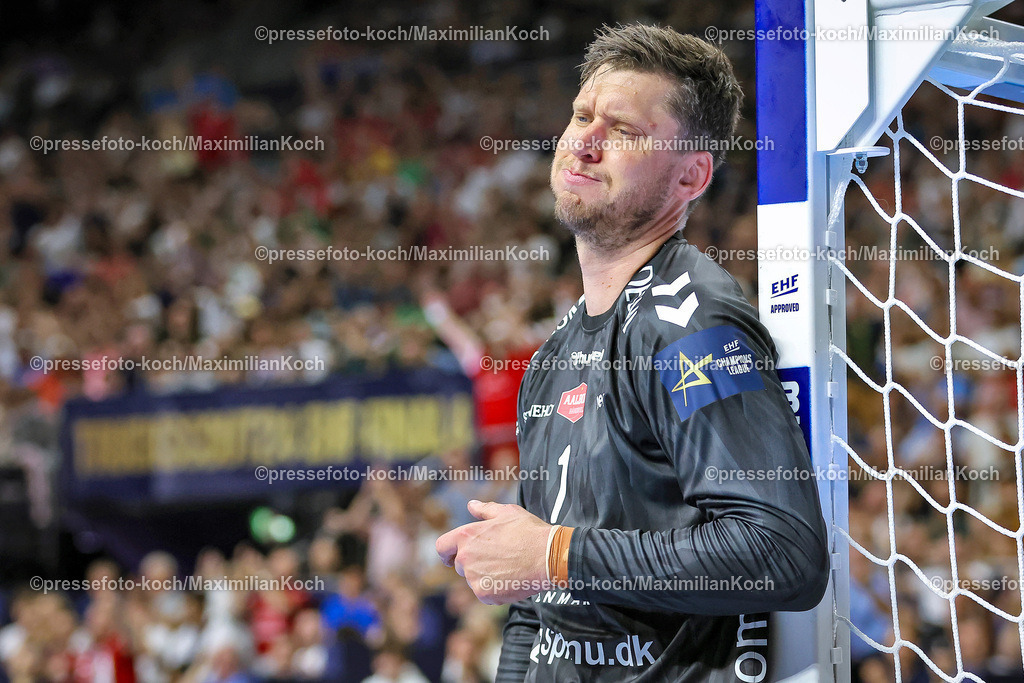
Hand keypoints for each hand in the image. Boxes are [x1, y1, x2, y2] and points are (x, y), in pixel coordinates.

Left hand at [436, 500, 551, 604]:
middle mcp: (466, 557)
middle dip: (473, 563)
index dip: (446, 552)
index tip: (451, 557)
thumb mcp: (507, 512)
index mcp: (466, 536)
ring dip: (485, 576)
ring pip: (473, 579)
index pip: (442, 547)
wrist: (547, 556)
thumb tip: (471, 505)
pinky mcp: (484, 594)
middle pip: (460, 565)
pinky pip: (485, 593)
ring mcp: (474, 578)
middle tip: (497, 558)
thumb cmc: (528, 531)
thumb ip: (485, 509)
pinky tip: (511, 579)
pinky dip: (495, 590)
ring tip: (508, 567)